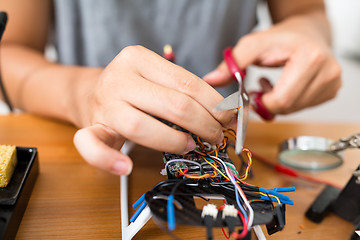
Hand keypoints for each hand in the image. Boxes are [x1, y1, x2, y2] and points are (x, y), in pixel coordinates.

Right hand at [74, 45, 231, 174]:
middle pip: (173, 105)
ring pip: (142, 126)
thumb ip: (184, 89)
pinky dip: (109, 161)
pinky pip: (92, 147)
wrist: (90, 92)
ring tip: (190, 146)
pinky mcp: (91, 129)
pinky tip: (126, 167)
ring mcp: (103, 105)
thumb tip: (226, 111)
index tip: (228, 117)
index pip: (187, 83)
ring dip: (174, 142)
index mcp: (138, 58)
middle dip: (205, 125)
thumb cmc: (133, 88)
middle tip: (216, 136)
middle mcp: (118, 78)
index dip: (214, 104)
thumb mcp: (156, 77)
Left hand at [203, 15, 341, 114]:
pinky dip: (288, 102)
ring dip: (276, 102)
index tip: (250, 94)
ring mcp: (332, 84)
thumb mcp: (253, 45)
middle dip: (267, 103)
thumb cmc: (282, 38)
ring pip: (294, 110)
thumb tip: (210, 79)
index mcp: (310, 59)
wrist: (307, 33)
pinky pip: (302, 108)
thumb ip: (232, 63)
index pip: (281, 99)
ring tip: (270, 85)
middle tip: (257, 90)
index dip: (261, 102)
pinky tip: (283, 87)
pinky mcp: (331, 91)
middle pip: (287, 107)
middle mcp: (327, 73)